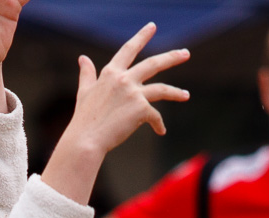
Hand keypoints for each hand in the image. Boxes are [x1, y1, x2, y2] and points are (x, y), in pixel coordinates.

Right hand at [68, 24, 189, 150]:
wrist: (86, 140)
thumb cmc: (84, 119)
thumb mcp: (85, 92)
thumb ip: (87, 74)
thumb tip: (82, 58)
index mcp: (111, 73)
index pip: (128, 50)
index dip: (141, 37)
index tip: (152, 27)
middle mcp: (124, 79)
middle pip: (153, 64)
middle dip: (171, 58)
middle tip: (186, 53)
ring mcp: (133, 94)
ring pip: (161, 89)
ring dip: (176, 92)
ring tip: (186, 95)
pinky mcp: (141, 110)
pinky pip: (155, 117)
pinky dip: (158, 124)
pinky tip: (161, 131)